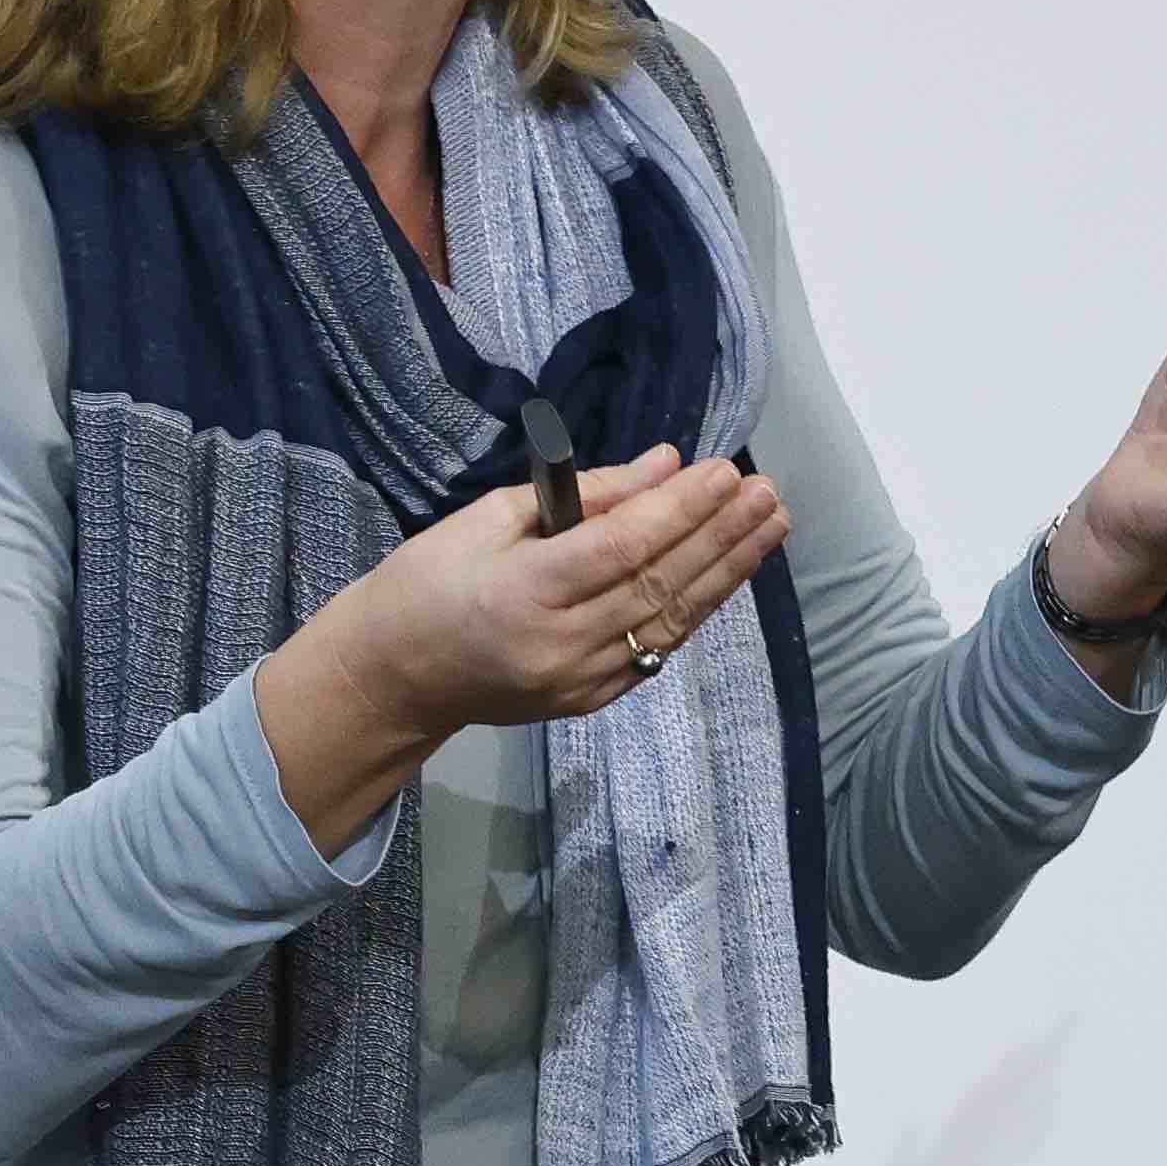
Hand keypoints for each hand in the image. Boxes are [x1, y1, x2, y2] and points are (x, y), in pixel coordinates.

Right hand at [258, 452, 782, 849]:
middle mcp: (561, 642)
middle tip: (768, 493)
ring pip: (673, 619)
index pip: (625, 545)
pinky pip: (658, 647)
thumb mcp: (486, 520)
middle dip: (721, 534)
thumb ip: (580, 496)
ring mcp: (582, 679)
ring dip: (728, 569)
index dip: (683, 509)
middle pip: (661, 582)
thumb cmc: (427, 581)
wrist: (395, 676)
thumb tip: (662, 465)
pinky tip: (730, 570)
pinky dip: (698, 607)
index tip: (726, 472)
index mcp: (523, 590)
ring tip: (771, 525)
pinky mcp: (594, 699)